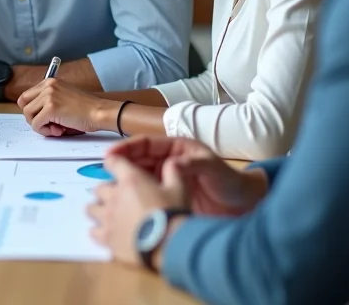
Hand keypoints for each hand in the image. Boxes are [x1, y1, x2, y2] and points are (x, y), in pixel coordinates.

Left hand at [16, 78, 111, 136]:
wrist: (100, 112)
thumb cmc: (86, 109)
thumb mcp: (63, 97)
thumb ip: (47, 101)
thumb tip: (32, 115)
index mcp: (49, 81)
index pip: (27, 96)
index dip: (34, 110)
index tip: (46, 117)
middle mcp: (47, 86)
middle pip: (23, 104)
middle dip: (32, 117)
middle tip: (47, 124)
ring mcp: (48, 96)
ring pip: (28, 115)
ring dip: (40, 125)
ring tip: (56, 127)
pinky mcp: (51, 108)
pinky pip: (36, 124)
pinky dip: (45, 131)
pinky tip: (59, 130)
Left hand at [86, 152, 188, 266]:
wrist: (169, 244)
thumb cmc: (174, 214)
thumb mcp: (179, 189)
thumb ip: (173, 173)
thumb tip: (172, 163)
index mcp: (131, 180)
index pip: (113, 162)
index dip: (113, 163)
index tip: (115, 166)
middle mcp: (115, 196)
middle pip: (99, 188)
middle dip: (107, 191)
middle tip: (118, 197)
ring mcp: (108, 218)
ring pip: (91, 208)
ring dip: (99, 209)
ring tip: (109, 215)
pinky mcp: (106, 237)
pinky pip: (93, 231)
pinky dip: (98, 231)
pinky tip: (108, 233)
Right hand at [108, 136, 267, 216]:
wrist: (243, 205)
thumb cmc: (229, 182)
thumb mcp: (212, 169)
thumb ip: (192, 164)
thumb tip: (170, 164)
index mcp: (177, 147)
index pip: (147, 143)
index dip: (128, 147)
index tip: (111, 154)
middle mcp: (169, 160)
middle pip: (139, 159)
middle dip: (121, 163)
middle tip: (105, 173)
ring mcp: (167, 178)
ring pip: (140, 175)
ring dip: (125, 179)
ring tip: (110, 187)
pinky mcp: (167, 194)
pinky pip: (147, 191)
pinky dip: (135, 194)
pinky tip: (124, 201)